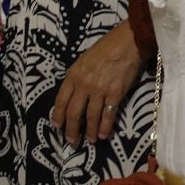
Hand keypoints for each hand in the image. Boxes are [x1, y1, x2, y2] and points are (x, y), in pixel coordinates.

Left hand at [49, 23, 143, 143]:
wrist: (127, 43)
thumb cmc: (105, 49)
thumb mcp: (83, 61)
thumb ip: (77, 78)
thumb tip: (73, 96)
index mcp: (72, 75)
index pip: (61, 100)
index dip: (58, 116)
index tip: (57, 127)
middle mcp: (83, 85)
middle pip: (74, 113)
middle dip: (71, 130)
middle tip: (71, 142)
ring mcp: (99, 90)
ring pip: (91, 117)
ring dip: (90, 132)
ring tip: (90, 141)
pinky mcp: (115, 94)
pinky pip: (108, 114)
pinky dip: (106, 127)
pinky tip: (104, 135)